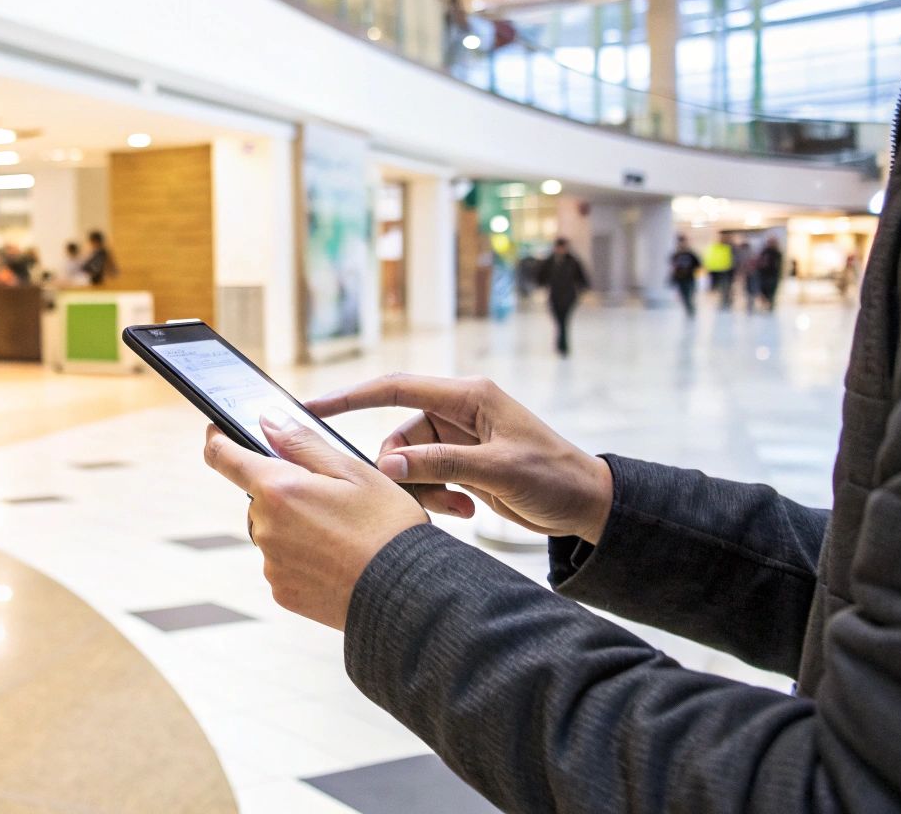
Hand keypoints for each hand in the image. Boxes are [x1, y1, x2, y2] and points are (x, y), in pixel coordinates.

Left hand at [202, 412, 427, 628]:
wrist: (408, 595)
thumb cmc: (387, 527)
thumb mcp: (354, 471)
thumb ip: (303, 442)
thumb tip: (267, 421)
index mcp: (278, 489)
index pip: (224, 456)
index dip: (217, 439)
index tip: (217, 431)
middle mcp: (264, 527)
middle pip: (260, 497)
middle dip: (285, 492)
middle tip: (331, 499)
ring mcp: (271, 563)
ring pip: (273, 531)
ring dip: (295, 526)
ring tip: (342, 535)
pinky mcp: (282, 592)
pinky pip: (284, 563)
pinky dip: (303, 558)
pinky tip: (337, 560)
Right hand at [308, 374, 613, 543]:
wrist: (587, 505)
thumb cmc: (554, 477)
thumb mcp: (497, 470)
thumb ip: (441, 464)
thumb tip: (386, 463)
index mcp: (468, 396)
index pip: (394, 387)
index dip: (351, 396)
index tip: (313, 407)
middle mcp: (458, 412)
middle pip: (399, 435)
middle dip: (401, 468)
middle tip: (421, 497)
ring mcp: (458, 439)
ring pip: (410, 461)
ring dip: (424, 489)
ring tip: (457, 508)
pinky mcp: (461, 464)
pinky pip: (427, 478)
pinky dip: (437, 497)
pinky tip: (465, 511)